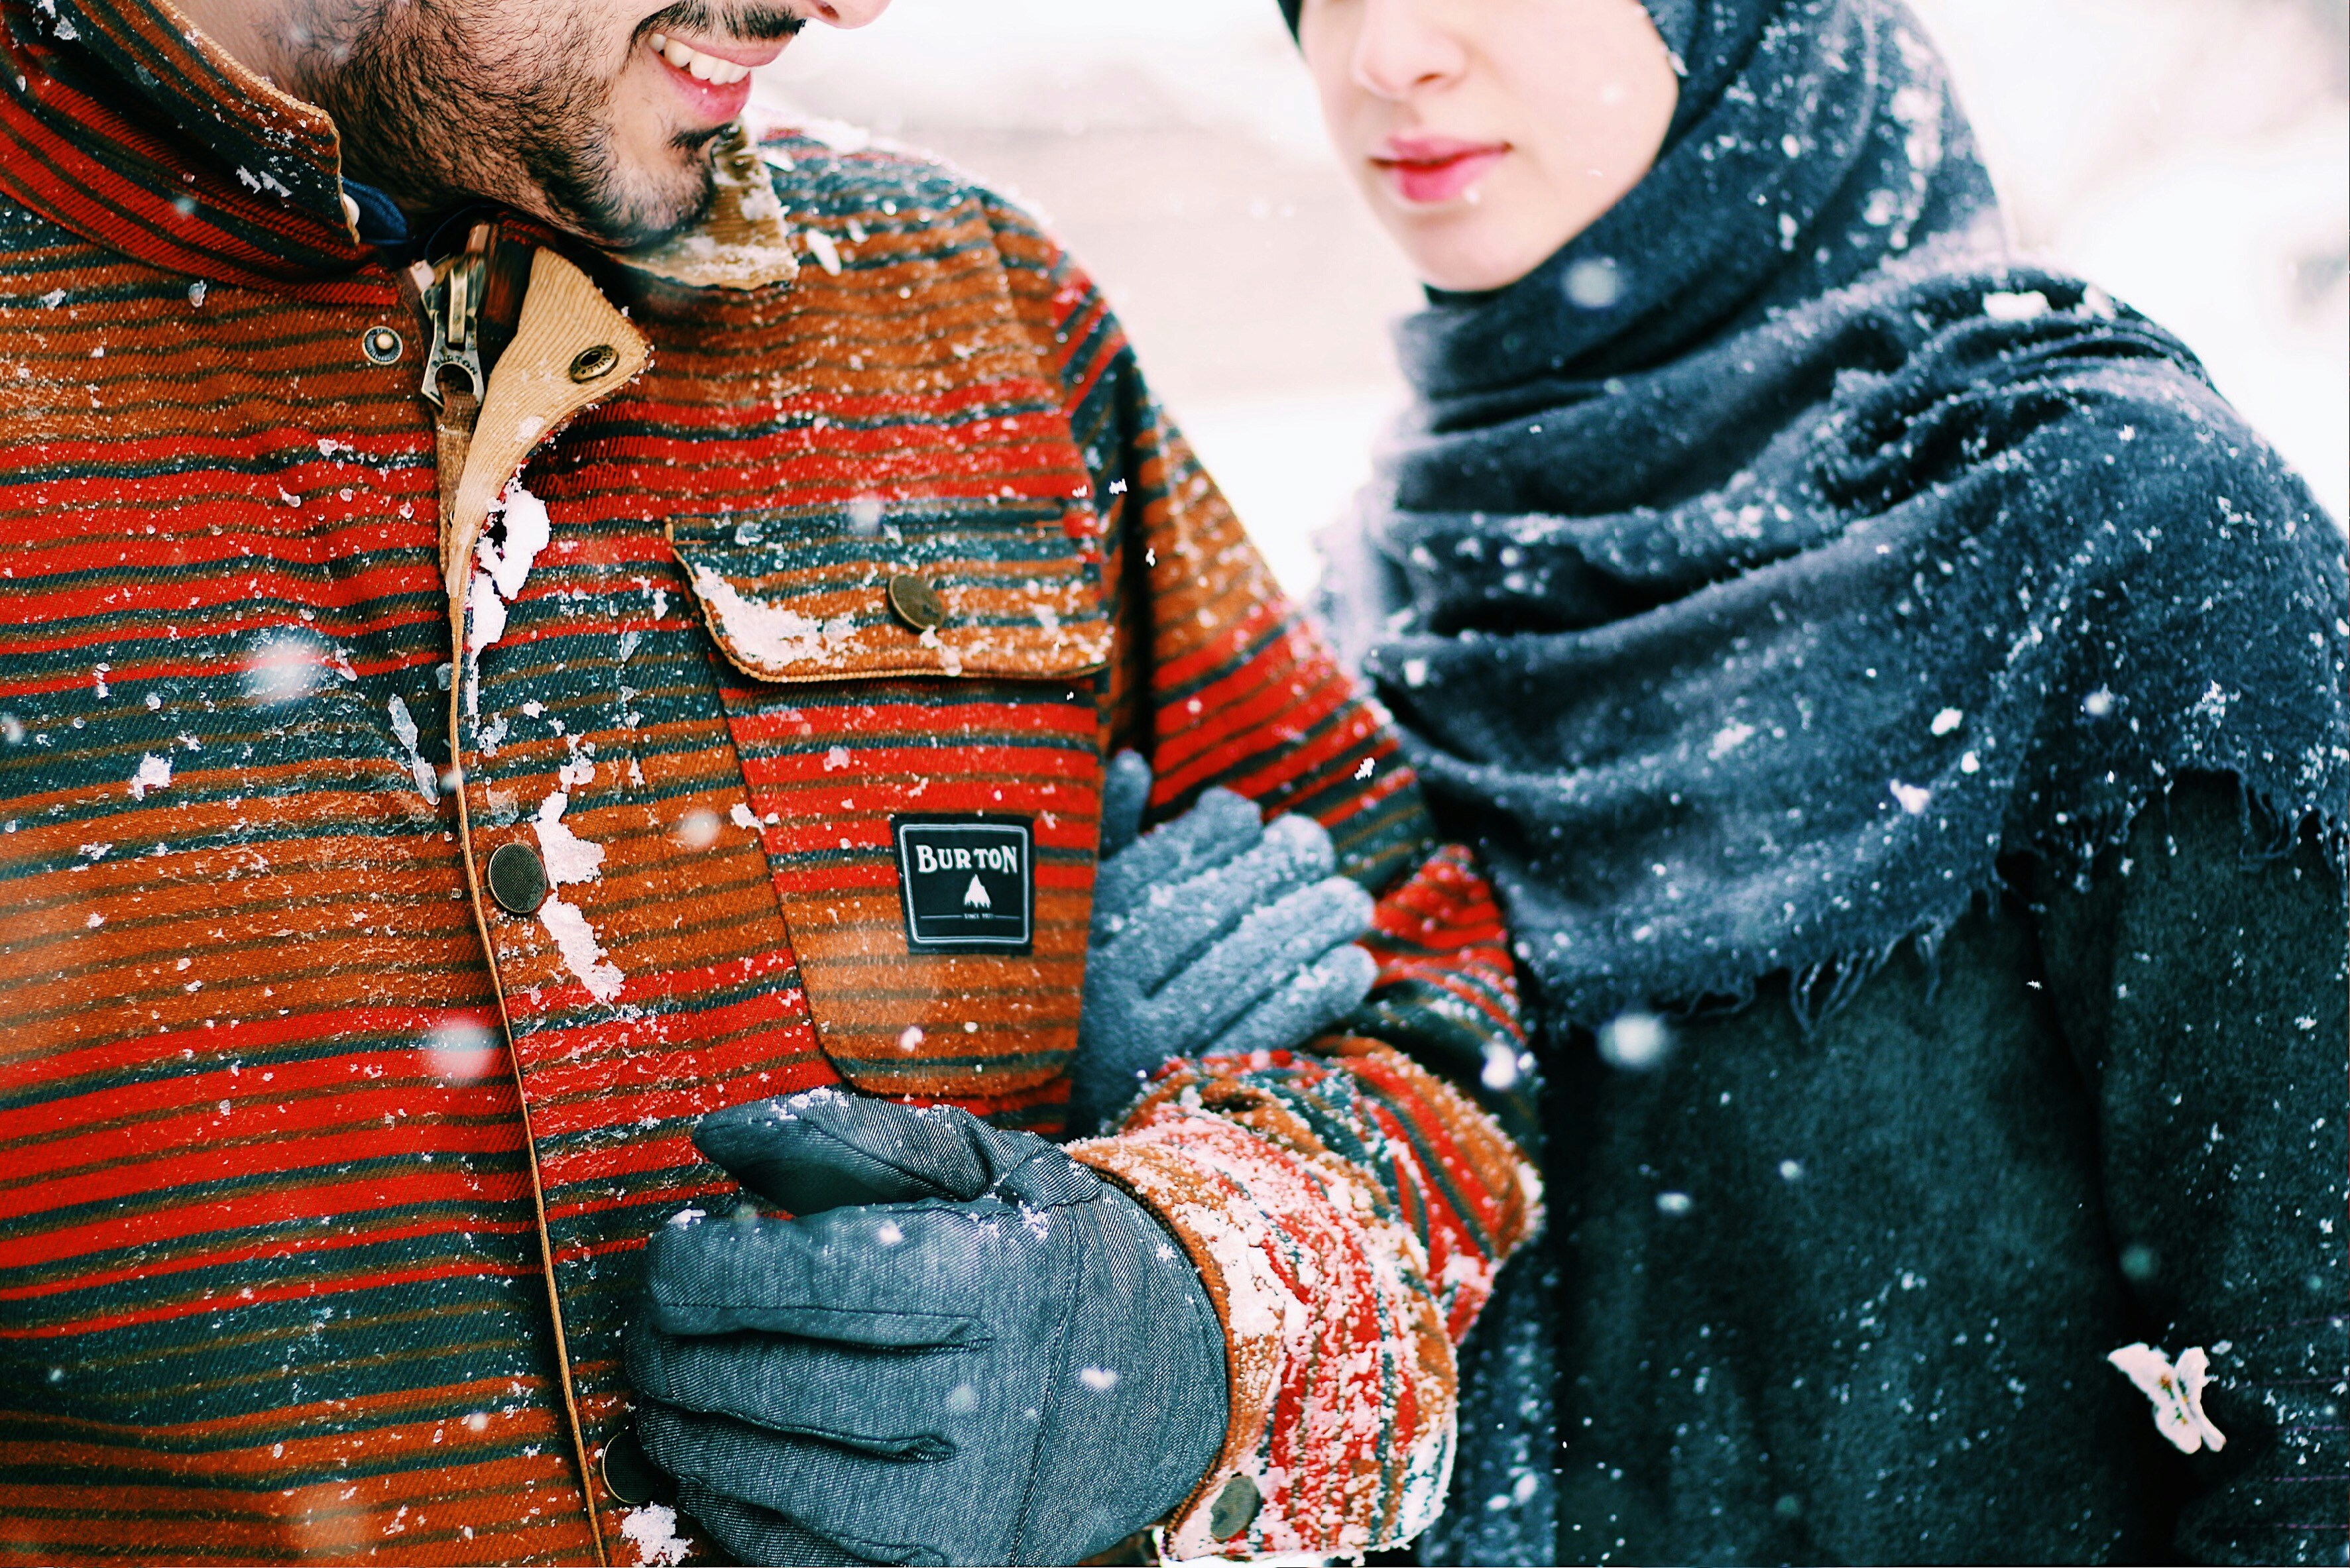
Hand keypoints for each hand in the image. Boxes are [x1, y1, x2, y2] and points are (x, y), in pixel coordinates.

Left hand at [626, 1090, 1227, 1566]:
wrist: (1171, 1375)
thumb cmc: (1047, 1253)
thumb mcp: (976, 1163)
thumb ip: (844, 1135)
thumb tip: (712, 1134)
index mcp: (990, 1277)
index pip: (799, 1275)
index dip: (700, 1262)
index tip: (679, 1243)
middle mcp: (985, 1397)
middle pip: (769, 1379)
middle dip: (673, 1348)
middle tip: (649, 1323)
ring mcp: (968, 1502)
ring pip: (769, 1476)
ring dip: (687, 1432)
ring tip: (666, 1388)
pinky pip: (798, 1555)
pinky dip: (733, 1511)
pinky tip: (718, 1459)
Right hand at [1070, 751, 1379, 1132]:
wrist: (1040, 1122)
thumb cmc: (1065, 993)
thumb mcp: (1065, 913)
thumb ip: (1100, 843)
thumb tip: (1134, 766)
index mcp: (1064, 939)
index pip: (1147, 873)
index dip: (1207, 836)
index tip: (1246, 816)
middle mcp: (1096, 992)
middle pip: (1199, 918)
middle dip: (1268, 873)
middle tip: (1317, 845)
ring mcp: (1142, 1048)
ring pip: (1238, 972)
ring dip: (1307, 929)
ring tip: (1352, 901)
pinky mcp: (1185, 1094)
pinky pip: (1259, 1035)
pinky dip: (1313, 997)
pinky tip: (1355, 965)